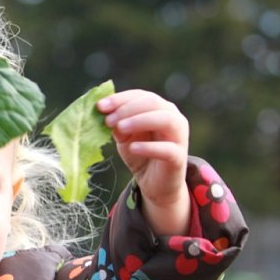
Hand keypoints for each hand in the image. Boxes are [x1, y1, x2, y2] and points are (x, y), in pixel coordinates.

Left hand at [97, 89, 190, 234]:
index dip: (120, 99)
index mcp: (159, 108)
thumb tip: (105, 116)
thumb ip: (117, 126)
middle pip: (153, 103)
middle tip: (108, 120)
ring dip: (140, 121)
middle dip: (127, 109)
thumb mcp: (124, 137)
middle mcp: (173, 117)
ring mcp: (179, 137)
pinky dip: (149, 147)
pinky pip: (168, 149)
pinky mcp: (179, 158)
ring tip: (120, 128)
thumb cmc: (140, 154)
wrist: (155, 183)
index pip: (140, 95)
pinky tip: (133, 148)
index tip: (100, 106)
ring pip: (165, 120)